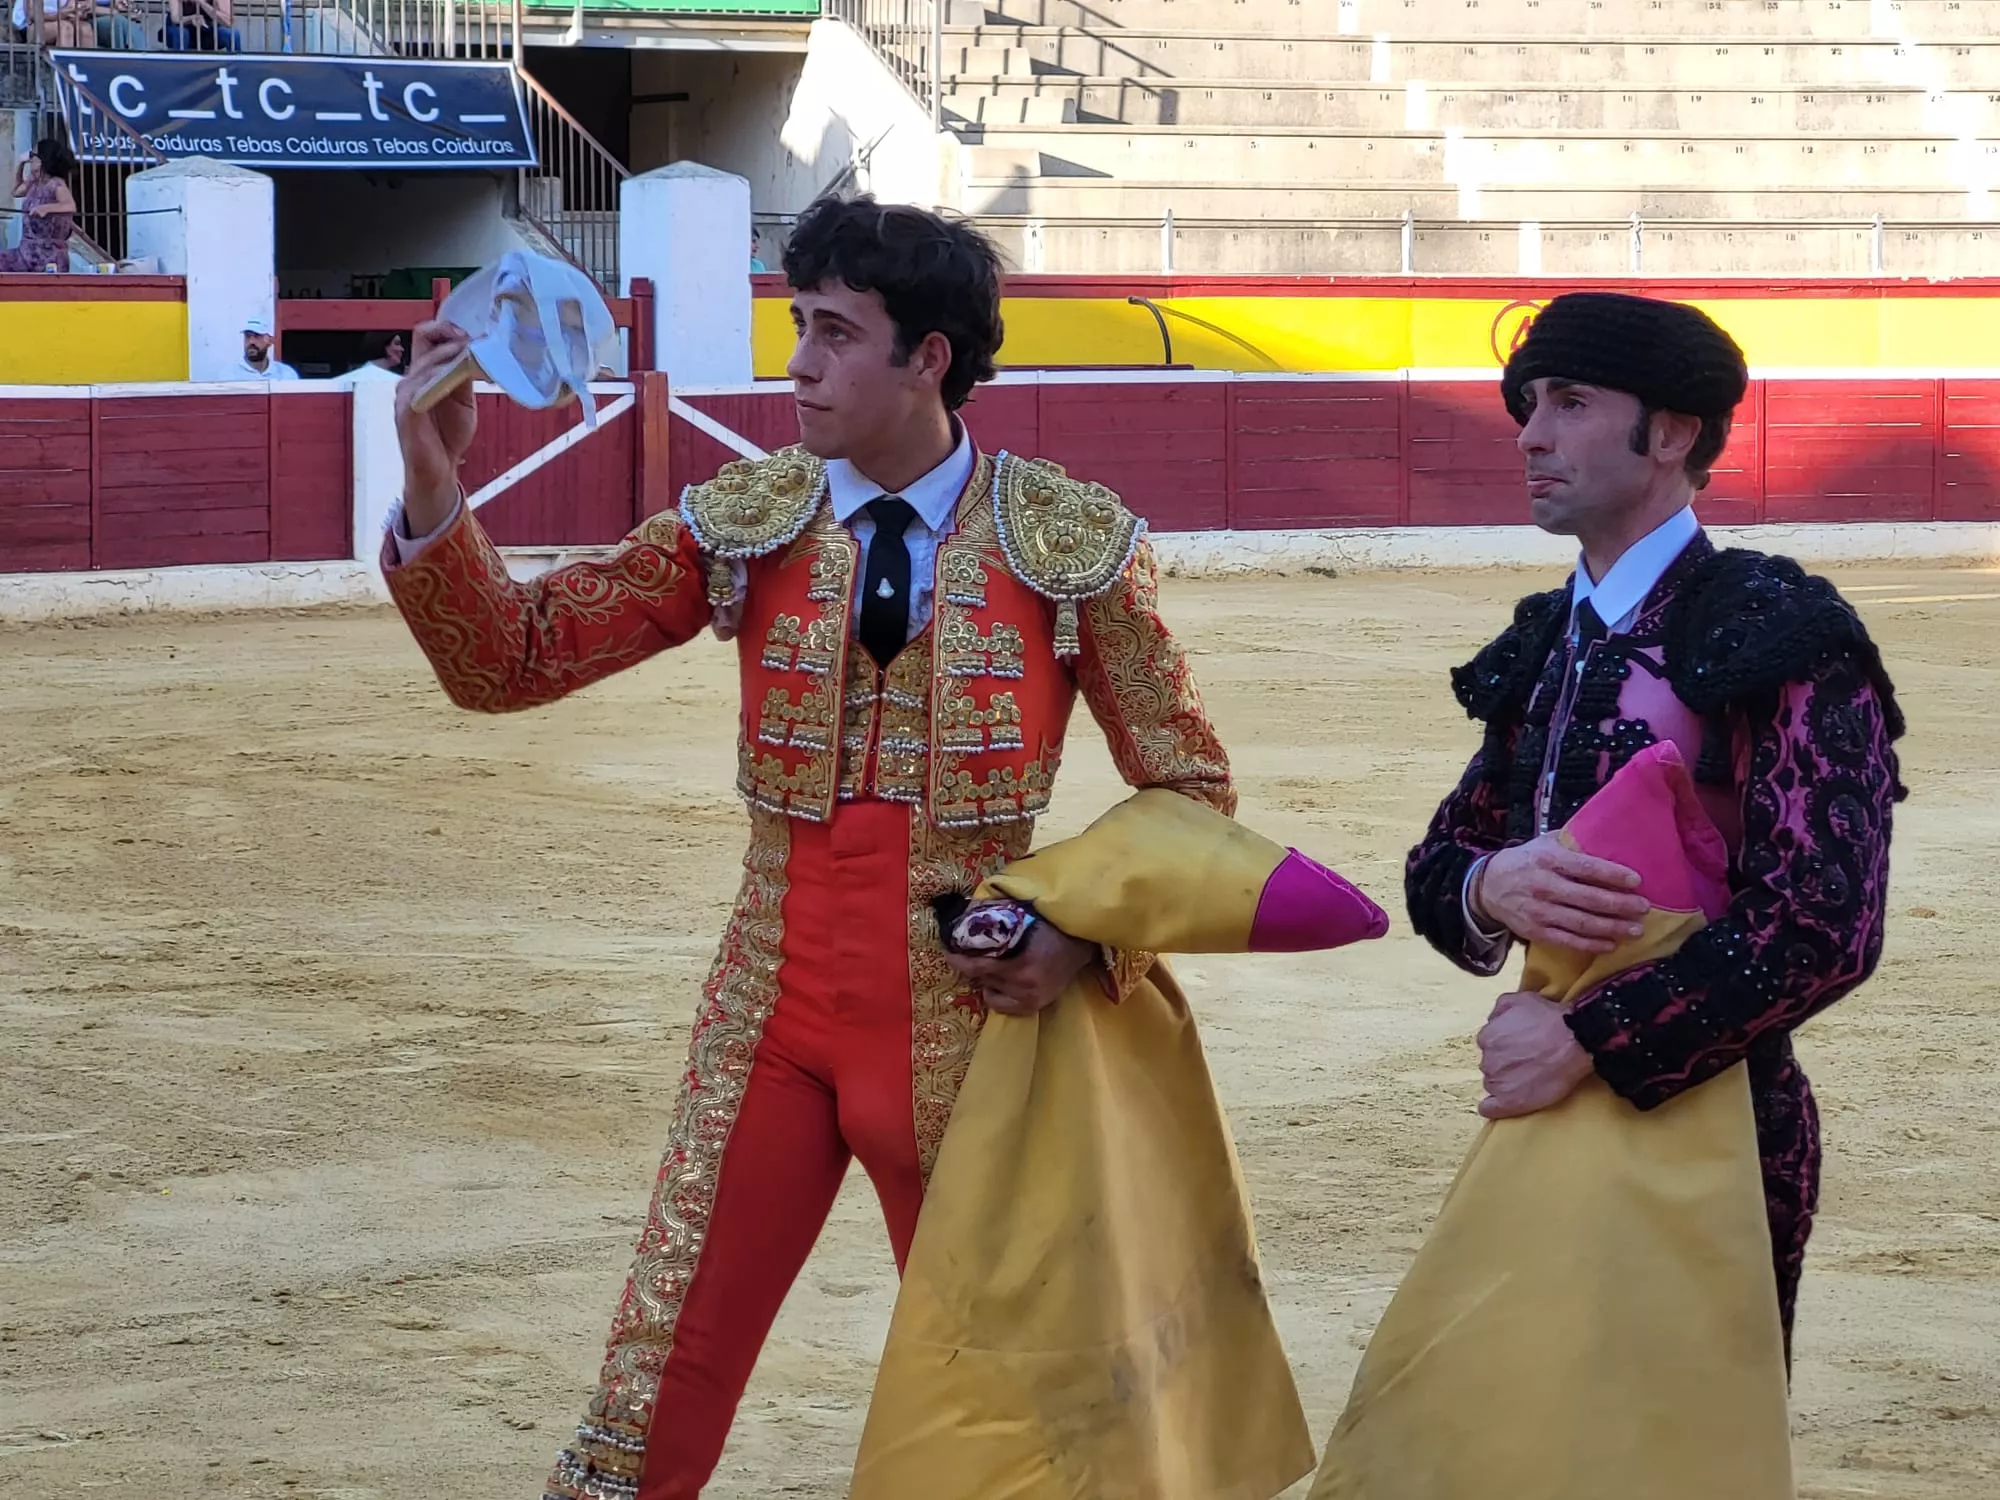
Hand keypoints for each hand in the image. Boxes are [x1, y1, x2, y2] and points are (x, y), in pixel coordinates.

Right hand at [395, 320, 478, 535]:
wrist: (438, 471)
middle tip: (479, 340)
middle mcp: (411, 378)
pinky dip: (444, 376)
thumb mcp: (464, 400)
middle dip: (453, 335)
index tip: (474, 333)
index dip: (448, 328)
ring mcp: (406, 393)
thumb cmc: (448, 436)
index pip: (427, 335)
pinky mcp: (407, 410)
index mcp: (423, 373)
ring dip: (454, 355)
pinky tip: (463, 376)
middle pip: (424, 337)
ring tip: (478, 357)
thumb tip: (479, 353)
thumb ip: (465, 377)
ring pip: (428, 360)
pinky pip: (422, 385)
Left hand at [944, 918, 1097, 1017]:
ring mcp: (1032, 997)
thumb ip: (996, 917)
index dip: (959, 961)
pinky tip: (999, 982)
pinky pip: (1002, 1006)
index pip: (979, 967)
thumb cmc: (1050, 925)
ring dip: (986, 979)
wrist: (1080, 943)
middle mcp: (1026, 984)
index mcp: (1023, 962)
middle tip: (968, 954)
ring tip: (991, 966)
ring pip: (991, 991)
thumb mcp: (1022, 916)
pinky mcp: (1036, 1005)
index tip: (948, 951)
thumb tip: (965, 915)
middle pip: (983, 979)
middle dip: (972, 966)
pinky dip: (996, 994)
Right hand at [1473, 832, 1648, 953]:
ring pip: (1581, 923)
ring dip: (1612, 928)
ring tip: (1635, 930)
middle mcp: (1543, 886)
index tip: (1636, 880)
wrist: (1487, 887)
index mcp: (1548, 860)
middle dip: (1620, 905)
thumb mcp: (1544, 844)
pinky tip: (1610, 944)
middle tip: (1644, 907)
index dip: (1613, 875)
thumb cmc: (1525, 861)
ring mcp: (1539, 912)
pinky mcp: (1535, 932)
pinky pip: (1567, 941)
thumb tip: (1608, 840)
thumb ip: (1572, 844)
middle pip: (1588, 899)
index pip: (1586, 868)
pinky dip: (1591, 944)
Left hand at [1476, 990, 1595, 1118]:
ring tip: (1529, 1078)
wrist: (1573, 1041)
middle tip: (1528, 1061)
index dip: (1505, 1046)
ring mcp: (1498, 1083)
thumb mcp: (1520, 999)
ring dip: (1506, 1082)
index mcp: (1487, 1037)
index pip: (1489, 1045)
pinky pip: (1490, 1109)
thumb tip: (1492, 1020)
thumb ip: (1499, 1009)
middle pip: (1492, 1064)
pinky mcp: (1510, 1102)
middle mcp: (1488, 1060)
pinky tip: (1501, 1105)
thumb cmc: (1549, 1019)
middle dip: (1505, 1063)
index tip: (1519, 1047)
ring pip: (1494, 1084)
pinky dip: (1493, 1108)